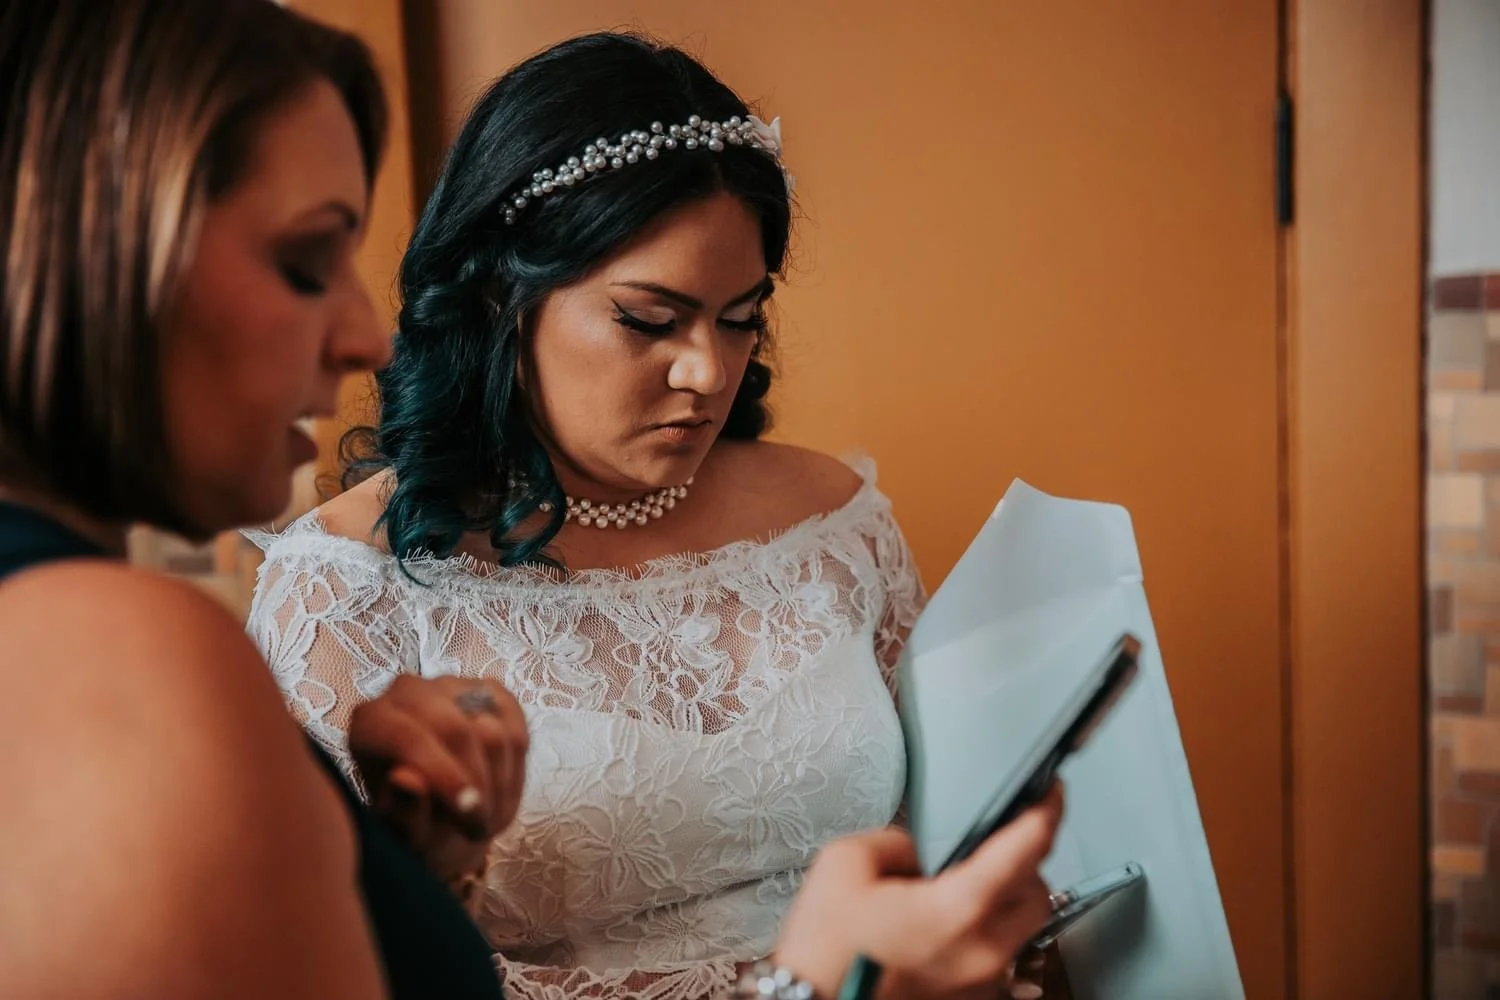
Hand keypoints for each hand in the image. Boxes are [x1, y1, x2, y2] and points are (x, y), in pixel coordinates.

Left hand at [347, 675, 528, 882]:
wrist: (443, 818)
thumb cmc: (412, 824)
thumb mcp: (402, 834)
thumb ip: (402, 812)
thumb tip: (404, 780)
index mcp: (370, 721)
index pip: (409, 738)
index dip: (444, 776)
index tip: (469, 815)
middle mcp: (407, 692)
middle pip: (455, 729)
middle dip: (476, 783)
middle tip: (480, 826)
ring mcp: (451, 686)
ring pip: (491, 731)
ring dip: (498, 783)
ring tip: (485, 815)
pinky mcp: (489, 691)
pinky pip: (515, 729)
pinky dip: (514, 768)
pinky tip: (498, 790)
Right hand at [773, 785, 1062, 999]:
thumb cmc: (823, 951)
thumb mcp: (845, 864)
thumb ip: (895, 841)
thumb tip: (920, 849)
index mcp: (955, 910)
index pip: (1025, 850)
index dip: (1046, 812)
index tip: (1051, 792)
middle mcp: (979, 952)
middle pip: (1039, 894)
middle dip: (1028, 863)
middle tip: (1002, 841)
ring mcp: (978, 984)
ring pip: (1022, 931)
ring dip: (1007, 901)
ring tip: (966, 886)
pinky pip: (997, 958)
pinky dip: (984, 934)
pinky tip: (947, 925)